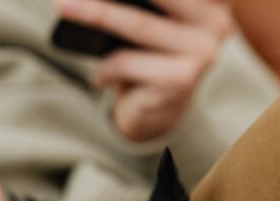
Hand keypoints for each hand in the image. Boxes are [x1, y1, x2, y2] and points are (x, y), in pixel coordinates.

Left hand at [58, 0, 233, 141]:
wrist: (160, 110)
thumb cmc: (152, 56)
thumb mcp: (150, 21)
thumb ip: (140, 4)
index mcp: (211, 3)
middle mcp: (215, 24)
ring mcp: (201, 53)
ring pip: (138, 24)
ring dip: (94, 14)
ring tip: (64, 7)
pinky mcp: (181, 80)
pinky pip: (128, 62)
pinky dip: (106, 67)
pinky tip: (101, 76)